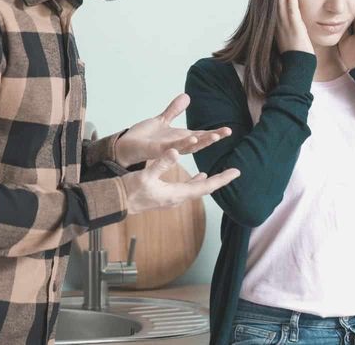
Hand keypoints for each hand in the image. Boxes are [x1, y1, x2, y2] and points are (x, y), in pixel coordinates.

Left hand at [114, 93, 231, 166]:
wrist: (126, 147)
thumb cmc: (144, 137)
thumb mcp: (162, 121)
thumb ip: (174, 110)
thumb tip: (187, 96)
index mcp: (179, 138)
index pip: (201, 135)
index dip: (214, 133)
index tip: (229, 130)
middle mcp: (176, 145)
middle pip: (198, 142)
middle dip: (212, 137)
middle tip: (226, 132)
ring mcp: (167, 149)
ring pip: (187, 146)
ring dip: (200, 141)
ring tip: (213, 136)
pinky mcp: (156, 150)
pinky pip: (171, 148)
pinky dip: (181, 144)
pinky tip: (190, 139)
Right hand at [121, 149, 240, 213]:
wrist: (118, 203)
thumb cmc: (131, 190)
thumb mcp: (146, 174)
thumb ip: (161, 163)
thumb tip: (176, 151)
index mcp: (177, 194)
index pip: (205, 186)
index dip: (221, 179)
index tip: (236, 172)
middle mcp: (178, 198)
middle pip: (205, 188)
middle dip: (220, 180)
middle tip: (234, 172)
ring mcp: (172, 198)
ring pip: (197, 189)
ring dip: (209, 181)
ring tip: (220, 175)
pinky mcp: (166, 196)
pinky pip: (188, 189)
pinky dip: (196, 182)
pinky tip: (198, 177)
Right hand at [275, 0, 313, 54]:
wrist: (298, 67)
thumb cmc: (296, 56)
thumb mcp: (289, 41)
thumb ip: (289, 31)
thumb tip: (292, 27)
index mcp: (277, 27)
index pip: (275, 6)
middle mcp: (278, 24)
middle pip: (275, 1)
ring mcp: (285, 24)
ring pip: (281, 1)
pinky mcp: (294, 26)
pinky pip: (291, 8)